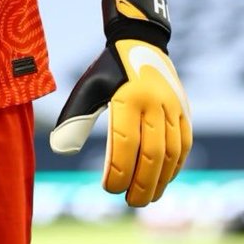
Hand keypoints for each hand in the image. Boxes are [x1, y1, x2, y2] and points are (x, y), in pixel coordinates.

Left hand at [49, 0, 191, 207]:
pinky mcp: (184, 110)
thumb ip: (75, 119)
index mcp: (128, 98)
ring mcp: (173, 107)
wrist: (141, 41)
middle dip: (142, 184)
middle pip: (152, 155)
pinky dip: (175, 166)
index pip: (126, 145)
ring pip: (172, 153)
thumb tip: (60, 150)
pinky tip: (164, 179)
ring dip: (161, 180)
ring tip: (147, 197)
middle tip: (131, 202)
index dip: (119, 172)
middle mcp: (154, 103)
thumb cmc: (108, 69)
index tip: (109, 189)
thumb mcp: (88, 88)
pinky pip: (183, 144)